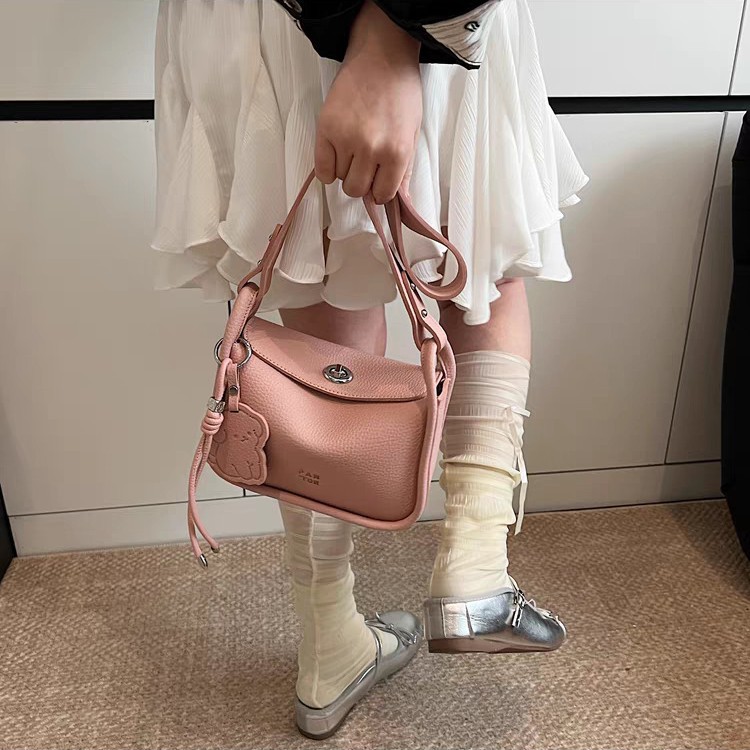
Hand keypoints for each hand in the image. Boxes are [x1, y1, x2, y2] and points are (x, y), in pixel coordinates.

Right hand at [314, 1, 421, 203]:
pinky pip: (321, 169)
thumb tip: (398, 201)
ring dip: (345, 169)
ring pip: (340, 178)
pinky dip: (327, 168)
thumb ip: (404, 171)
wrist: (382, 55)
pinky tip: (336, 155)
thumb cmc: (401, 93)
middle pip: (356, 189)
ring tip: (353, 148)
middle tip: (365, 163)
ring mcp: (346, 139)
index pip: (383, 194)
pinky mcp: (325, 128)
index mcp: (397, 152)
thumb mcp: (411, 134)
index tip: (378, 182)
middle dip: (361, 181)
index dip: (380, 190)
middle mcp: (371, 149)